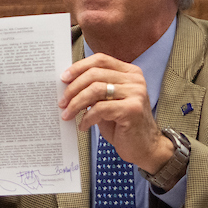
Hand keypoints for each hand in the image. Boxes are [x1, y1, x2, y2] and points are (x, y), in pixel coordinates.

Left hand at [58, 53, 172, 173]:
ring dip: (76, 103)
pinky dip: (87, 118)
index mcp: (129, 72)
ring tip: (67, 114)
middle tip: (62, 102)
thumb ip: (95, 89)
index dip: (79, 67)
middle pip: (94, 74)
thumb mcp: (108, 102)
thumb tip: (68, 83)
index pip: (100, 60)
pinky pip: (100, 108)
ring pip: (95, 90)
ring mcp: (136, 93)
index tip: (63, 78)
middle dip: (73, 88)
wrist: (145, 147)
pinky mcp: (132, 109)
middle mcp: (135, 80)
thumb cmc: (123, 125)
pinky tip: (83, 125)